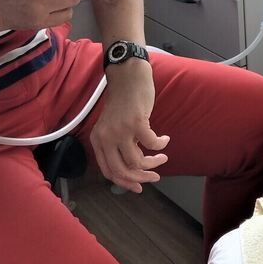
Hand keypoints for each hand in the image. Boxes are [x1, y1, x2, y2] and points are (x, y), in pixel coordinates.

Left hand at [89, 60, 169, 192]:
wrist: (128, 76)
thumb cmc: (124, 101)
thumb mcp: (112, 127)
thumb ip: (117, 146)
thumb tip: (133, 169)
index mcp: (98, 140)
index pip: (109, 172)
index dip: (125, 183)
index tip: (140, 187)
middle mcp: (106, 137)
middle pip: (123, 171)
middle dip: (142, 178)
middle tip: (156, 176)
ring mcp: (120, 130)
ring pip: (138, 161)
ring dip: (154, 162)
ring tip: (162, 156)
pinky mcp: (136, 122)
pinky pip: (152, 144)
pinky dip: (161, 145)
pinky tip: (165, 139)